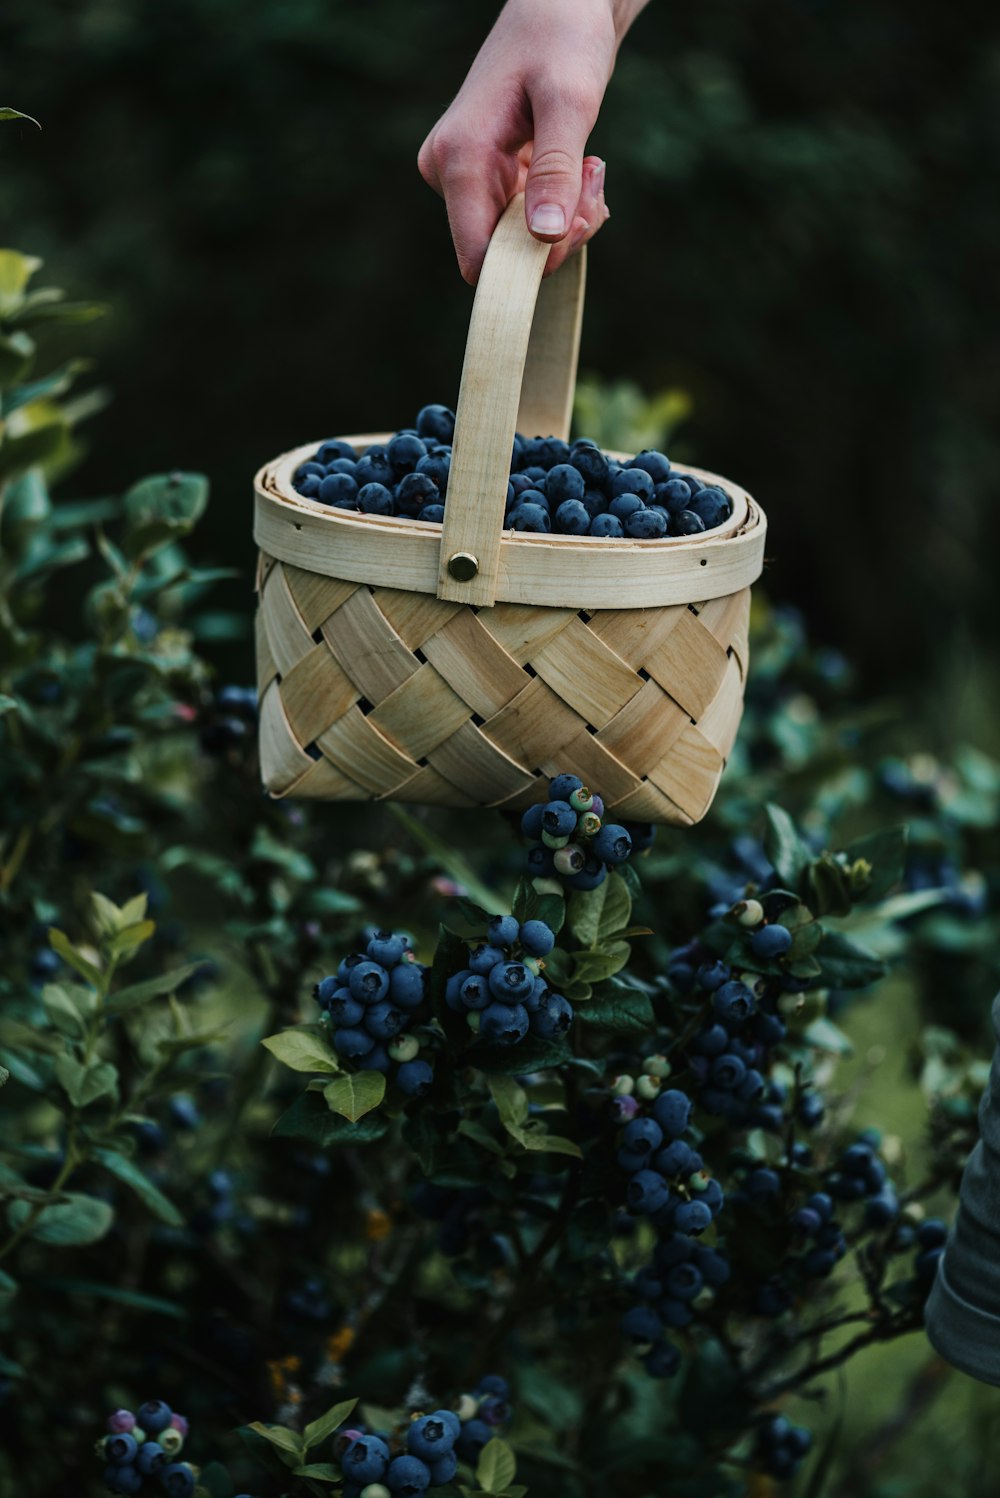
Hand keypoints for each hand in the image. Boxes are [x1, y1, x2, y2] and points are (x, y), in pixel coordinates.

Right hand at [418, 0, 644, 282]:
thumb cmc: (563, 38)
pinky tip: (582, 168)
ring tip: (592, 167)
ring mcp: (465, 177)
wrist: (560, 6)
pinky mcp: (486, 177)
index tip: (577, 225)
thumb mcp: (570, 101)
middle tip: (595, 185)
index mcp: (458, 158)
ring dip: (568, 218)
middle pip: (504, 253)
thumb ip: (556, 170)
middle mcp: (449, 174)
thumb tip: (544, 237)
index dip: (529, 265)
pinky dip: (562, 207)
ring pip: (520, 240)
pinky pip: (525, 220)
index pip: (478, 259)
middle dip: (559, 234)